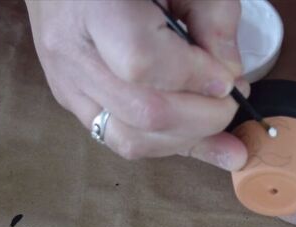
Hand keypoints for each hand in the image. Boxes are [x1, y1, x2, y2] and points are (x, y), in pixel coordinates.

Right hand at [25, 0, 247, 169]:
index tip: (227, 78)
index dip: (195, 78)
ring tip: (217, 117)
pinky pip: (120, 140)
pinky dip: (166, 143)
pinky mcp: (70, 101)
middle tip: (230, 98)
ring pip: (129, 139)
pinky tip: (198, 136)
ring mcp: (65, 82)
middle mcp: (70, 50)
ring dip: (186, 139)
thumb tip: (229, 75)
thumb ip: (214, 17)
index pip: (142, 61)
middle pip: (142, 111)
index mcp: (96, 5)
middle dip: (202, 118)